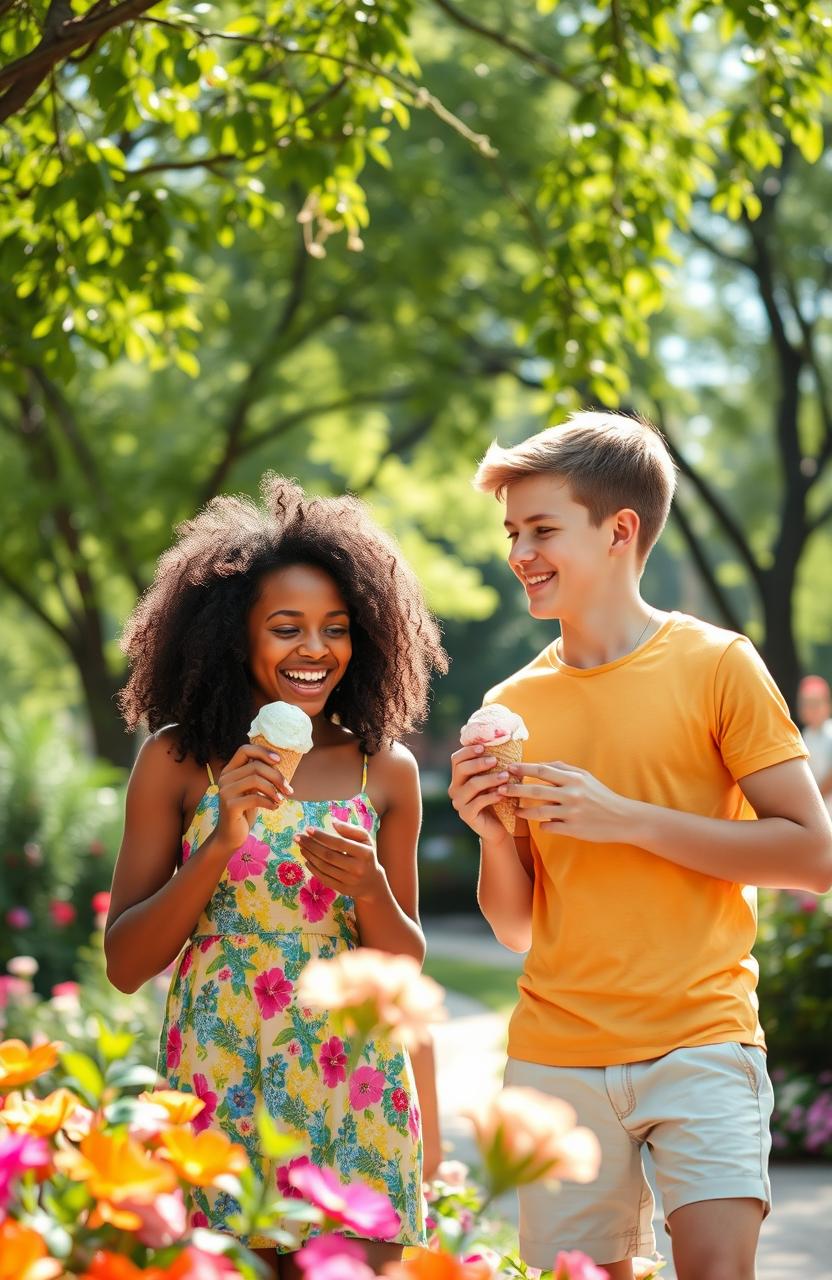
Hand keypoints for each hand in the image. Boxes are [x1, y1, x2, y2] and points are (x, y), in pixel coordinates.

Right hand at [215, 743, 293, 852]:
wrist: (230, 836)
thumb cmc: (245, 811)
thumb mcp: (252, 790)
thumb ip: (258, 776)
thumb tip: (279, 761)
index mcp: (229, 771)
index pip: (244, 750)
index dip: (263, 751)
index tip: (280, 761)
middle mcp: (224, 778)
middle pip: (255, 766)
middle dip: (276, 776)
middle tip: (289, 789)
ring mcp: (225, 791)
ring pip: (255, 780)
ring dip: (274, 789)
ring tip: (282, 799)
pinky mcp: (230, 806)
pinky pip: (255, 798)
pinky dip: (270, 802)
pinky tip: (275, 807)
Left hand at [295, 819, 386, 901]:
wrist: (372, 883)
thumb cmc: (366, 855)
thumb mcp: (365, 840)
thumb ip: (351, 829)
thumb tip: (333, 821)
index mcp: (365, 853)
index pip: (339, 843)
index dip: (322, 836)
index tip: (308, 829)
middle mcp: (358, 868)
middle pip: (328, 855)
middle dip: (311, 845)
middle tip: (298, 837)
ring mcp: (350, 880)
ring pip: (324, 867)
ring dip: (309, 856)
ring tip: (301, 847)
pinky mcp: (343, 890)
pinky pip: (324, 878)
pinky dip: (313, 869)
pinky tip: (307, 860)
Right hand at [448, 744, 512, 842]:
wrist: (500, 827)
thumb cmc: (498, 798)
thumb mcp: (495, 778)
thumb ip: (494, 764)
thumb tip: (503, 740)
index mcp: (459, 777)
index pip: (456, 759)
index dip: (468, 751)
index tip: (484, 747)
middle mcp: (455, 788)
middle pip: (461, 769)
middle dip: (478, 763)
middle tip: (495, 760)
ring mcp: (459, 803)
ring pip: (471, 785)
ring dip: (489, 779)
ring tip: (505, 776)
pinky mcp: (466, 815)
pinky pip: (478, 802)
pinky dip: (491, 796)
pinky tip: (502, 793)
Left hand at [501, 761, 632, 841]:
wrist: (622, 819)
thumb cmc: (601, 796)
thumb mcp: (585, 777)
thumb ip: (564, 769)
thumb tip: (542, 764)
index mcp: (574, 778)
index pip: (543, 770)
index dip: (523, 768)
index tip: (508, 768)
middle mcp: (572, 794)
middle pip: (536, 790)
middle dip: (515, 789)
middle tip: (500, 789)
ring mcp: (572, 813)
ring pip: (539, 812)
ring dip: (523, 811)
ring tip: (515, 810)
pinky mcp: (573, 830)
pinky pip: (549, 827)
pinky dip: (541, 825)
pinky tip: (539, 824)